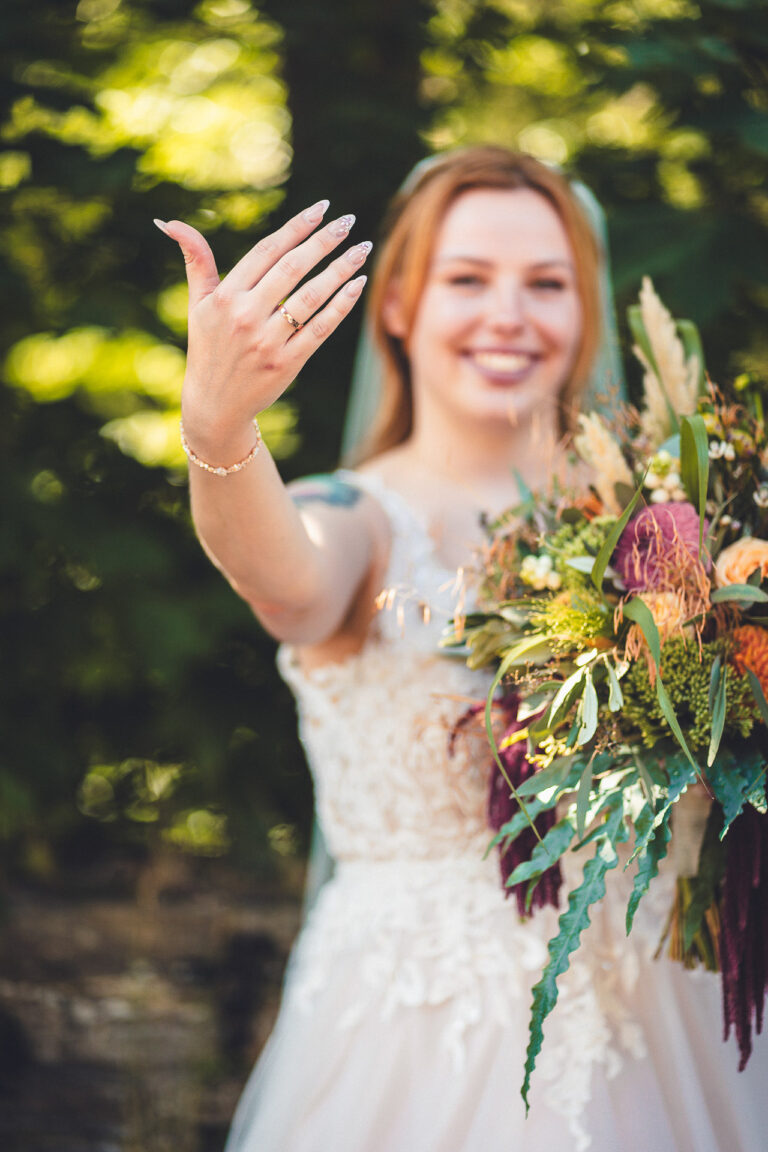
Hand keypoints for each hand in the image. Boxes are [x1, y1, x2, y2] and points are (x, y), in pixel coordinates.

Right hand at [155, 201, 370, 459]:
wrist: (214, 405)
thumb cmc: (208, 348)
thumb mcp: (197, 304)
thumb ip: (195, 261)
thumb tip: (170, 223)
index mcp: (225, 296)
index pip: (267, 251)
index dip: (297, 227)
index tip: (322, 207)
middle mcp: (245, 316)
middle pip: (293, 268)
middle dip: (324, 241)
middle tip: (348, 221)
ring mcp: (267, 341)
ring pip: (311, 297)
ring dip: (340, 269)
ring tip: (361, 249)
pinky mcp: (287, 364)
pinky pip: (320, 329)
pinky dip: (341, 305)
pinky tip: (358, 284)